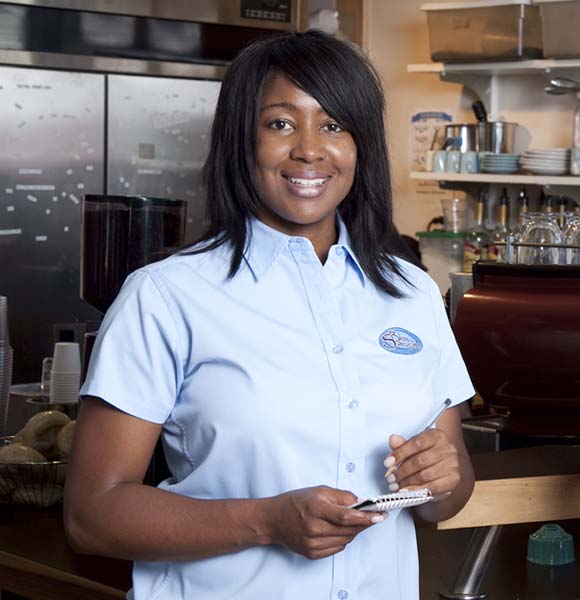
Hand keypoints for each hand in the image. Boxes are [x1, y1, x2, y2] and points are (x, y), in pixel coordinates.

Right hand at [267, 485, 385, 559]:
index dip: (365, 517)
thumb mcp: (318, 491)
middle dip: (364, 523)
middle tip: (374, 516)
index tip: (379, 515)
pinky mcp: (312, 553)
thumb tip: (360, 502)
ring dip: (354, 531)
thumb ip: (340, 496)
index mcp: (316, 509)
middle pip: (348, 529)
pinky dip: (343, 539)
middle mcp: (314, 528)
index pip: (346, 516)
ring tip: (356, 521)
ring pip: (345, 540)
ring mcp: (313, 543)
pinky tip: (341, 530)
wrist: (274, 519)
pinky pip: (337, 548)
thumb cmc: (296, 502)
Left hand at [384, 430, 460, 501]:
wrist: (442, 473)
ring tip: (395, 485)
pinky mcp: (453, 480)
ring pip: (424, 475)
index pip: (417, 443)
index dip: (400, 453)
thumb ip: (402, 444)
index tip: (388, 462)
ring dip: (406, 482)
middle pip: (420, 461)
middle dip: (401, 471)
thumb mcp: (413, 448)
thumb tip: (393, 439)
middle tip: (390, 477)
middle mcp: (448, 449)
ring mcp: (452, 465)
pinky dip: (416, 490)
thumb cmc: (426, 456)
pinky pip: (432, 487)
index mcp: (437, 436)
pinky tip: (406, 491)